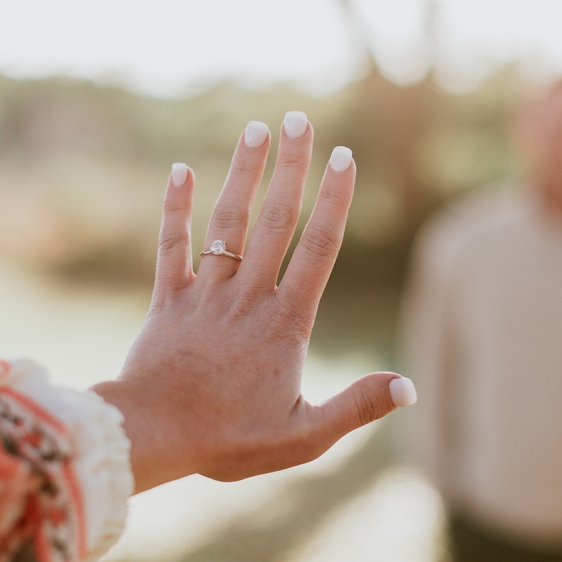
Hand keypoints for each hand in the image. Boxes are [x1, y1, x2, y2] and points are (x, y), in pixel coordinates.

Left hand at [92, 113, 416, 492]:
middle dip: (291, 166)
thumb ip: (356, 407)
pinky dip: (174, 208)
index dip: (333, 199)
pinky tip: (179, 170)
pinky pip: (171, 245)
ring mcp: (204, 294)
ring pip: (227, 223)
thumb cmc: (229, 441)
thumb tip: (408, 388)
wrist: (153, 437)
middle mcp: (247, 297)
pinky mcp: (166, 301)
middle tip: (299, 120)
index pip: (318, 248)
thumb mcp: (304, 436)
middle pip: (275, 219)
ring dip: (243, 173)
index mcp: (285, 323)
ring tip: (255, 129)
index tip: (344, 156)